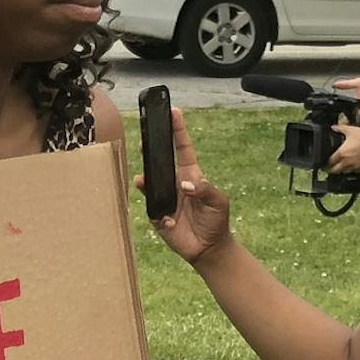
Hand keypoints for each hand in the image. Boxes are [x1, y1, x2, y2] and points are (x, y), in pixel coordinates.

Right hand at [139, 106, 232, 264]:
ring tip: (142, 180)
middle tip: (145, 140)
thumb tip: (185, 184)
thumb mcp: (218, 201)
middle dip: (152, 150)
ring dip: (145, 181)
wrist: (209, 247)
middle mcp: (174, 183)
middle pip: (160, 162)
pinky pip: (152, 211)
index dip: (178, 130)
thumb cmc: (216, 220)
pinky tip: (170, 222)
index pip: (183, 148)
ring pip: (149, 185)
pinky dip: (160, 215)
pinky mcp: (158, 217)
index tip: (173, 112)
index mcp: (191, 175)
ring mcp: (165, 199)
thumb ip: (205, 189)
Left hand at [330, 120, 359, 175]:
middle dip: (331, 170)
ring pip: (344, 172)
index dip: (326, 163)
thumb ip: (340, 128)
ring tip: (340, 167)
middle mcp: (347, 161)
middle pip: (335, 170)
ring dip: (341, 170)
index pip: (330, 162)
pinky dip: (351, 170)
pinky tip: (351, 166)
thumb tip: (333, 127)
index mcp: (341, 153)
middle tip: (329, 169)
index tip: (326, 163)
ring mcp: (354, 166)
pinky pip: (354, 172)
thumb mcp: (350, 130)